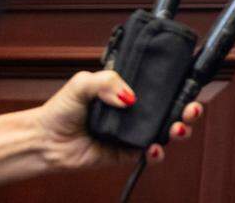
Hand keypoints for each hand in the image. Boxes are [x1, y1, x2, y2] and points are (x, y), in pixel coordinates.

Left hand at [35, 70, 202, 168]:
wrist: (43, 141)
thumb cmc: (61, 110)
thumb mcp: (83, 82)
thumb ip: (108, 81)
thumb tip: (130, 97)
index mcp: (130, 91)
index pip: (162, 87)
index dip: (180, 86)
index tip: (190, 83)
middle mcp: (136, 112)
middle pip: (173, 110)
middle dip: (190, 109)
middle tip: (191, 108)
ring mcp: (133, 133)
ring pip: (167, 132)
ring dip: (180, 130)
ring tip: (177, 128)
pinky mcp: (127, 154)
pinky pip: (150, 155)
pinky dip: (157, 153)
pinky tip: (153, 147)